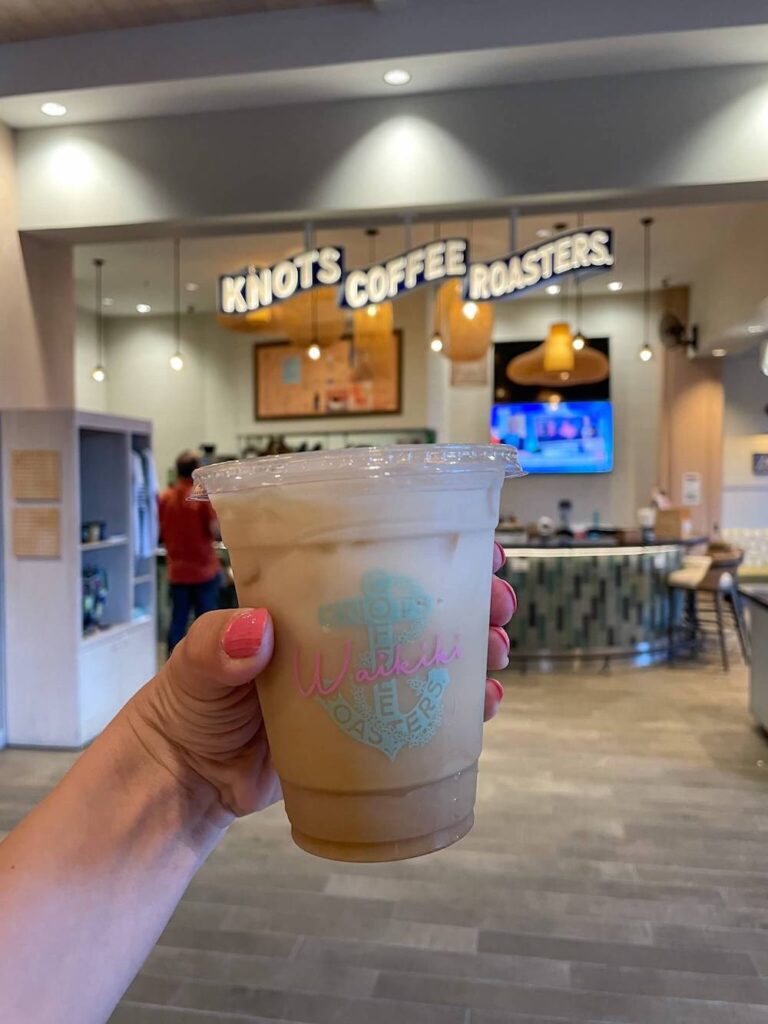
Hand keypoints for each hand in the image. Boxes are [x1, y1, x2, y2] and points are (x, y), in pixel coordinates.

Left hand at [123, 545, 516, 822]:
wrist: (189, 779)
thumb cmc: (190, 705)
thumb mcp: (198, 664)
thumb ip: (218, 646)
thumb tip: (254, 631)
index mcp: (313, 602)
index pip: (380, 561)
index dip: (434, 549)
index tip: (478, 546)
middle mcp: (346, 635)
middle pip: (423, 605)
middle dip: (472, 597)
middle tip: (499, 603)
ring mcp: (361, 682)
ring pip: (435, 655)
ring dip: (477, 648)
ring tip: (499, 653)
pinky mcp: (369, 730)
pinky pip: (426, 713)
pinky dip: (464, 708)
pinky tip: (489, 704)